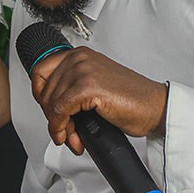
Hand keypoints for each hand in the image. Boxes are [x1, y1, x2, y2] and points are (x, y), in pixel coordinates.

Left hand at [29, 47, 167, 154]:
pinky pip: (60, 111)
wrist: (153, 107)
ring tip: (73, 137)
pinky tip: (73, 137)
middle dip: (51, 117)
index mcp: (79, 55)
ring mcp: (83, 70)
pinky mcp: (88, 86)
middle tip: (65, 132)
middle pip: (43, 90)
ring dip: (58, 127)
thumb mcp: (93, 87)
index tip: (50, 112)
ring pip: (50, 103)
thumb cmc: (130, 100)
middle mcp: (79, 58)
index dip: (40, 96)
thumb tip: (50, 110)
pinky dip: (62, 128)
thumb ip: (71, 90)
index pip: (40, 72)